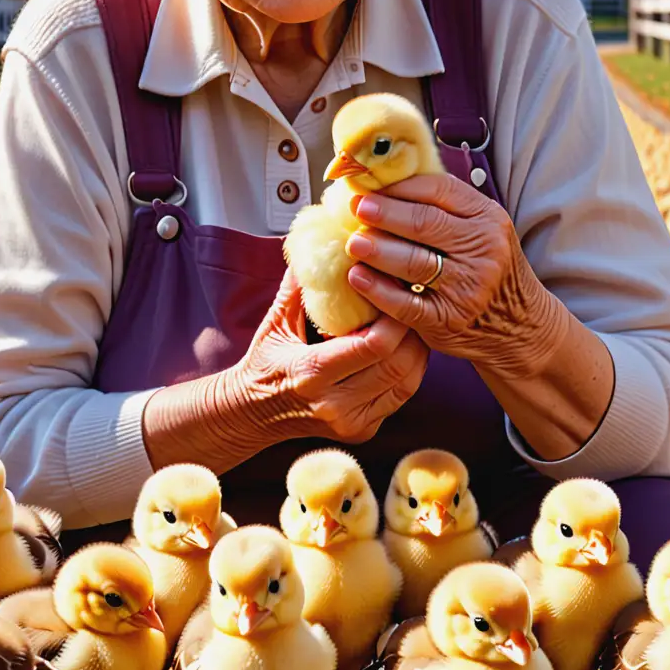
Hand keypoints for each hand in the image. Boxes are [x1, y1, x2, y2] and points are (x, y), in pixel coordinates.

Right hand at [229, 269, 428, 445]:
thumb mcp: (276, 320)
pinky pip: (402, 395)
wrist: (252, 414)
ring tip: (413, 318)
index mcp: (311, 373)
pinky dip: (411, 367)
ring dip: (417, 347)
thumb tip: (320, 239)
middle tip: (413, 299)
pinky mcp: (364, 430)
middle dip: (412, 328)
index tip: (396, 287)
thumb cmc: (264, 362)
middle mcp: (335, 404)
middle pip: (398, 363)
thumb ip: (299, 283)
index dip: (394, 315)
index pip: (373, 345)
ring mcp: (353, 422)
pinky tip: (406, 345)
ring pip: (408, 380)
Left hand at [342, 174, 558, 366]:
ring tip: (354, 242)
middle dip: (384, 213)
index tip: (371, 185)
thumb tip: (389, 182)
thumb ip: (448, 208)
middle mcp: (483, 250)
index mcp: (488, 219)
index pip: (439, 190)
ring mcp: (468, 287)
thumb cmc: (490, 269)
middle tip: (357, 207)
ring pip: (413, 261)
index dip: (400, 186)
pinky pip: (406, 303)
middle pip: (423, 223)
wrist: (521, 326)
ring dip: (377, 249)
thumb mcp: (484, 230)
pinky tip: (358, 277)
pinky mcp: (449, 319)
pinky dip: (378, 290)